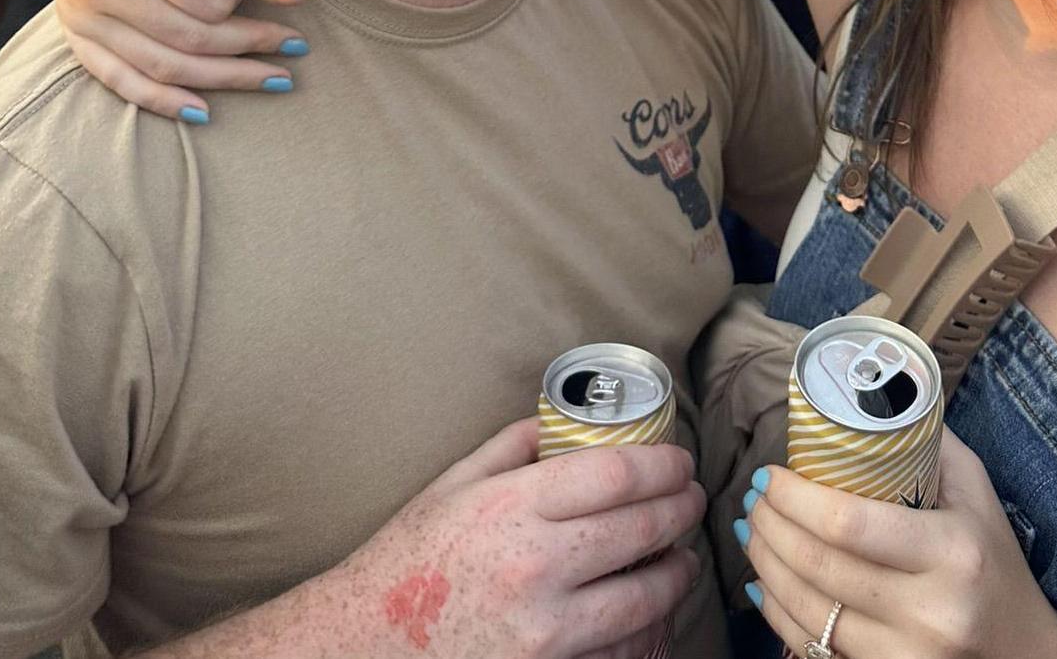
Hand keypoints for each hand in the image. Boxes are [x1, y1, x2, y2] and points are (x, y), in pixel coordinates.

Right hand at [58, 0, 310, 118]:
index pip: (212, 2)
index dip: (249, 2)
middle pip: (189, 41)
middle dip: (249, 50)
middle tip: (297, 50)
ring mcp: (78, 9)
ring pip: (160, 67)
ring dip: (221, 80)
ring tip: (273, 79)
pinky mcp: (74, 27)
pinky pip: (117, 79)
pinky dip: (161, 100)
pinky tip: (203, 112)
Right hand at [313, 419, 704, 658]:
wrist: (364, 644)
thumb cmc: (408, 559)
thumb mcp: (453, 485)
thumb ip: (514, 446)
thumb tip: (567, 420)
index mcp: (513, 506)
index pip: (616, 475)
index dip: (662, 463)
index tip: (678, 460)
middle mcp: (536, 565)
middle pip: (641, 528)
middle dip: (681, 509)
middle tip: (692, 498)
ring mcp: (546, 629)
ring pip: (645, 597)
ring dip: (677, 572)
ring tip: (683, 556)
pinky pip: (620, 650)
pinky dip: (645, 628)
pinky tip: (649, 610)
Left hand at [741, 430, 1056, 658]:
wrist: (1026, 654)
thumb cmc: (995, 562)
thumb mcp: (976, 492)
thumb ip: (926, 442)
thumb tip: (870, 393)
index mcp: (951, 552)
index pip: (848, 523)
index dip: (795, 498)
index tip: (770, 475)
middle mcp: (929, 610)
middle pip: (819, 567)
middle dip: (770, 526)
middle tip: (752, 499)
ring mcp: (908, 656)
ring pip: (808, 611)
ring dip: (765, 565)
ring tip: (751, 531)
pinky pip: (813, 649)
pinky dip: (778, 613)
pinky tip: (763, 582)